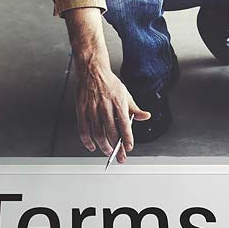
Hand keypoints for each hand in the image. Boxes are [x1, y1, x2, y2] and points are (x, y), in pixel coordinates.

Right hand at [65, 7, 149, 163]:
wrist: (92, 70)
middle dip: (116, 148)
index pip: (125, 125)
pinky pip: (83, 129)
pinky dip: (87, 141)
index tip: (129, 148)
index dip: (127, 139)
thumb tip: (146, 116)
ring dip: (103, 146)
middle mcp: (105, 107)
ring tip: (108, 153)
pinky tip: (92, 146)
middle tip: (120, 157)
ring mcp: (92, 109)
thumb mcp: (126, 94)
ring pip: (98, 134)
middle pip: (111, 133)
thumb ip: (135, 108)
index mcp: (118, 103)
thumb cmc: (109, 83)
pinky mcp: (81, 110)